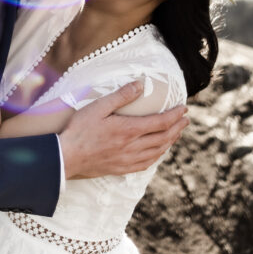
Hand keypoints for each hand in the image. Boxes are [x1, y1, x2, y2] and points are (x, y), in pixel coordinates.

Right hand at [59, 82, 188, 178]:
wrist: (66, 157)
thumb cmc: (80, 130)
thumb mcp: (99, 107)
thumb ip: (121, 96)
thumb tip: (140, 85)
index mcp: (129, 130)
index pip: (161, 122)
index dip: (175, 115)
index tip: (184, 108)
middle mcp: (133, 147)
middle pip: (163, 138)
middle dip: (177, 128)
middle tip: (186, 120)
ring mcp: (128, 160)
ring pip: (157, 152)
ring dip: (170, 141)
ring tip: (176, 133)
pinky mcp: (121, 169)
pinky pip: (146, 164)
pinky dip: (157, 156)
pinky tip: (158, 152)